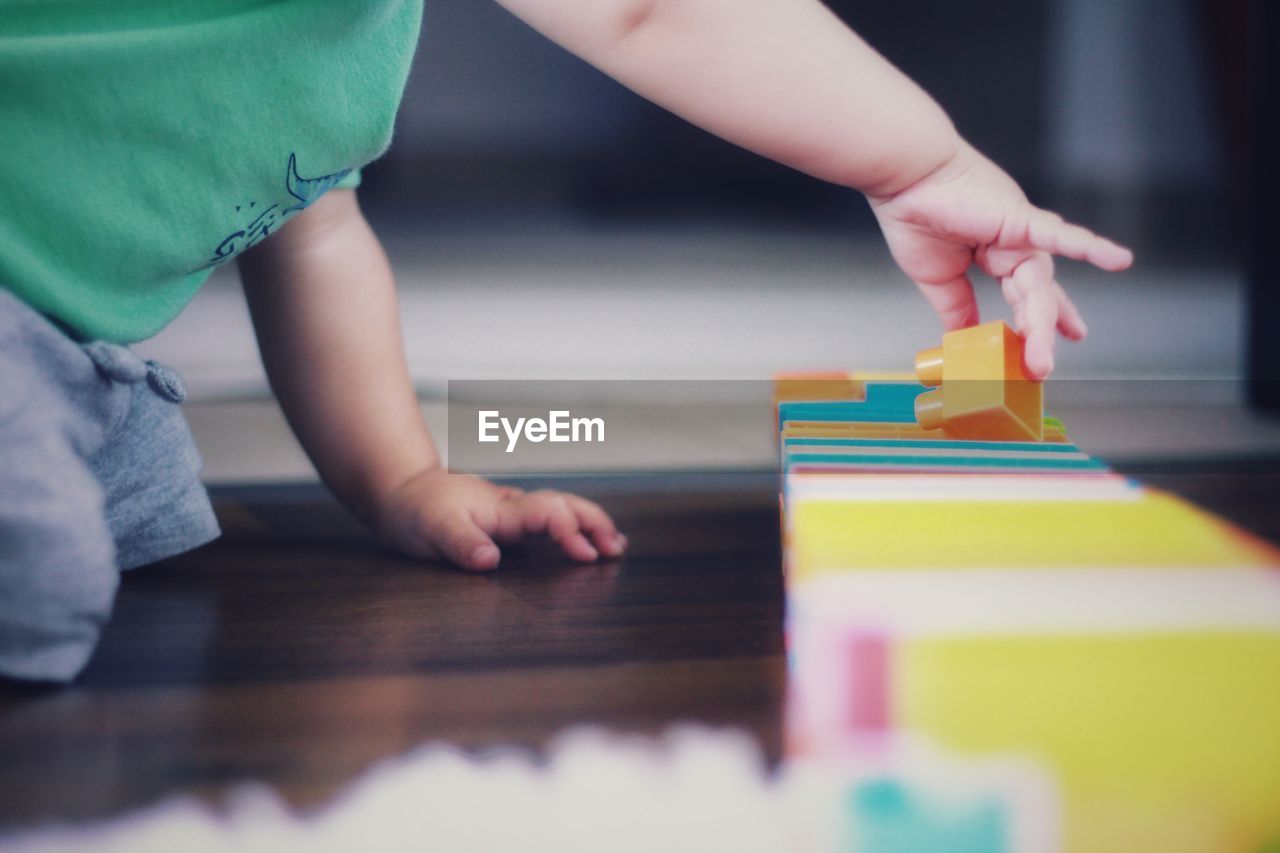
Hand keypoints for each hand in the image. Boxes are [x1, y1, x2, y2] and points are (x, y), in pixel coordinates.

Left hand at [371, 468, 626, 570]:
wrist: (402, 492)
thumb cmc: (417, 511)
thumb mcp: (432, 530)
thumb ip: (462, 544)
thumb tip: (490, 561)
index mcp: (502, 509)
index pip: (548, 513)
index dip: (570, 531)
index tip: (586, 554)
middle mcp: (514, 507)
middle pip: (566, 505)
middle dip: (594, 523)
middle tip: (616, 548)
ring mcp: (514, 512)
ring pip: (563, 509)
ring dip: (591, 524)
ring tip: (616, 545)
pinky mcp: (510, 521)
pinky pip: (552, 519)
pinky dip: (575, 527)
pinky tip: (586, 541)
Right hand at [868, 141, 1133, 377]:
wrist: (905, 178)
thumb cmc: (914, 215)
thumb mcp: (937, 278)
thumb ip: (955, 307)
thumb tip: (962, 337)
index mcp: (994, 254)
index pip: (1026, 294)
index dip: (1042, 320)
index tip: (1063, 341)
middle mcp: (1014, 243)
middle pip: (1037, 294)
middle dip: (1045, 330)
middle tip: (1043, 366)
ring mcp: (1021, 231)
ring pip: (1039, 281)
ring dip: (1045, 317)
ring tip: (1046, 352)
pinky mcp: (1020, 218)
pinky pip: (1058, 234)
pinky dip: (1088, 246)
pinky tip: (1118, 260)